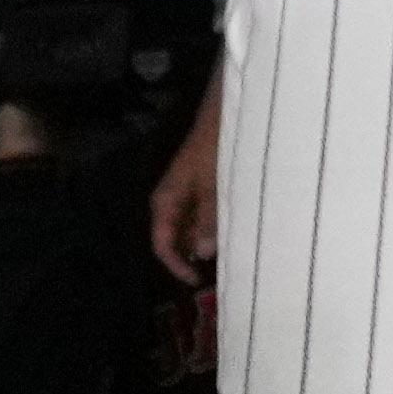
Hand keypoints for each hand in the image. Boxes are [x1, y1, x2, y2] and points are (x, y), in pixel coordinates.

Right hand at [148, 73, 220, 279]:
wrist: (224, 113)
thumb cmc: (216, 147)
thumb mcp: (214, 186)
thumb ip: (208, 219)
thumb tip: (202, 253)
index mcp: (165, 201)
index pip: (161, 243)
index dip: (176, 265)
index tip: (197, 280)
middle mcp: (171, 201)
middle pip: (175, 239)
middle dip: (192, 257)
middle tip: (219, 272)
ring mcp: (185, 194)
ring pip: (189, 229)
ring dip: (204, 242)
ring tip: (228, 255)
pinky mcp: (199, 187)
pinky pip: (200, 215)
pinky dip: (212, 227)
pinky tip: (231, 233)